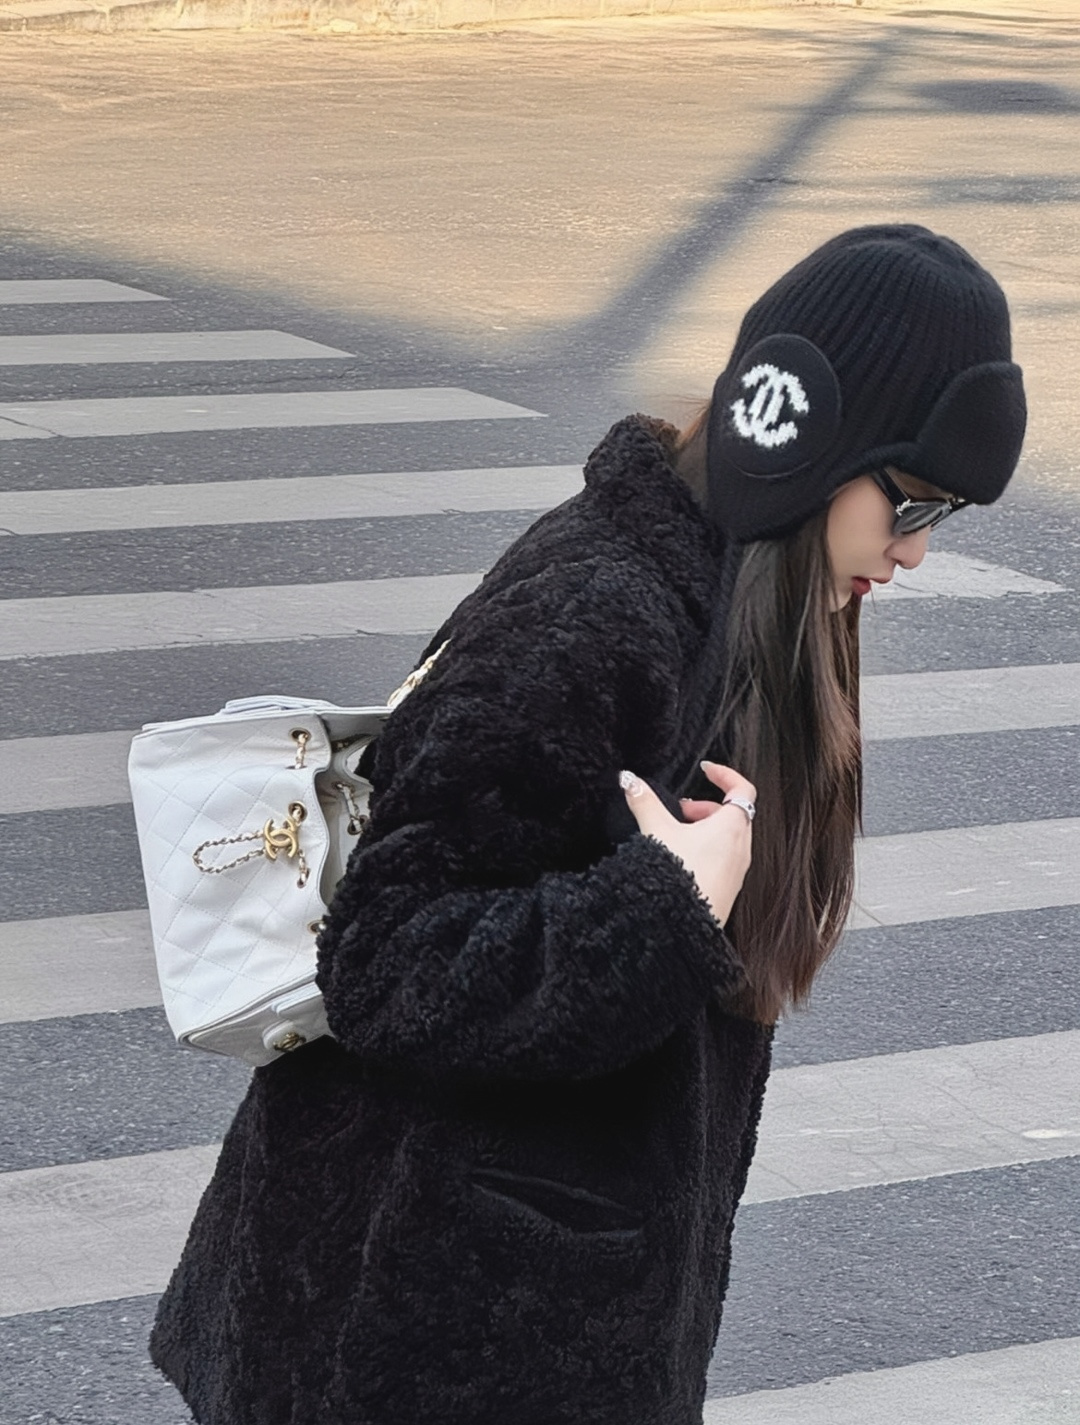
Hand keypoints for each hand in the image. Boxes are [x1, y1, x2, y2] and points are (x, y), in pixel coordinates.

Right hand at [620, 761, 755, 926]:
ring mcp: (738, 869)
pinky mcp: (729, 887)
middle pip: (733, 813)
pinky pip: (724, 858)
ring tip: (677, 834)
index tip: (706, 770)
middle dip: (706, 806)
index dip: (725, 774)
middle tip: (680, 810)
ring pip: (728, 837)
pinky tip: (681, 859)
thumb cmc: (679, 877)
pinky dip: (708, 849)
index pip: (742, 789)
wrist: (684, 924)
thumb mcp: (657, 830)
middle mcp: (741, 847)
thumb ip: (644, 801)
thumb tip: (629, 780)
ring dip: (706, 828)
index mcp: (732, 827)